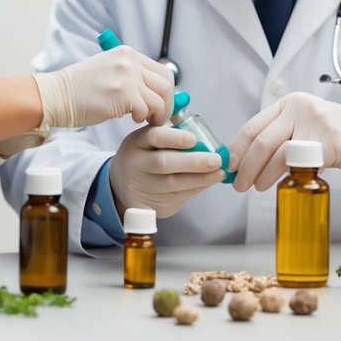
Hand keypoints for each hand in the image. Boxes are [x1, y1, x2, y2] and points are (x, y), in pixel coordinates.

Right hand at [33, 46, 172, 129]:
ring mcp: (127, 76)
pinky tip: (131, 119)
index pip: (163, 71)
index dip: (167, 92)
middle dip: (168, 105)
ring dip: (156, 114)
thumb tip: (158, 94)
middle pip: (167, 84)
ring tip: (144, 120)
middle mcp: (130, 61)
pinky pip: (146, 110)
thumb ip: (132, 77)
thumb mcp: (109, 71)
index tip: (162, 105)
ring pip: (160, 99)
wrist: (57, 96)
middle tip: (159, 118)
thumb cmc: (80, 90)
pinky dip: (142, 118)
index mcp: (128, 53)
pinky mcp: (123, 93)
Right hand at [109, 124, 226, 218]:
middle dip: (194, 162)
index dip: (175, 138)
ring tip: (219, 172)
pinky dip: (195, 189)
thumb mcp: (148, 141)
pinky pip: (176, 198)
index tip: (195, 139)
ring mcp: (140, 186)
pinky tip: (209, 182)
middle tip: (217, 160)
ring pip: (172, 185)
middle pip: (164, 163)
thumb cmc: (145, 157)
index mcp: (136, 142)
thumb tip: (202, 134)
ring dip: (200, 178)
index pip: (154, 137)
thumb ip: (170, 135)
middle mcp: (134, 164)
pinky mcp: (148, 205)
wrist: (122, 184)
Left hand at [228, 92, 340, 191]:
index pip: (253, 126)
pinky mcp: (331, 142)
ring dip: (263, 175)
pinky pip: (302, 164)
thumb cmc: (331, 134)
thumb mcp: (302, 124)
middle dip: (246, 167)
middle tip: (239, 185)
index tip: (229, 167)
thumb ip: (278, 136)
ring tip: (258, 187)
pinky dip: (290, 176)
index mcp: (288, 104)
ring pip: (280, 155)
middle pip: (262, 142)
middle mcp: (300, 109)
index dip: (237, 149)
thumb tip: (244, 161)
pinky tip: (287, 182)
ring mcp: (316, 124)